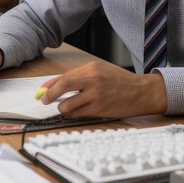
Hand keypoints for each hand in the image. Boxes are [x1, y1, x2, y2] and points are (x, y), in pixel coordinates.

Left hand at [39, 60, 166, 118]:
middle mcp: (92, 79)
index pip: (64, 76)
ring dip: (63, 108)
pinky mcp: (99, 109)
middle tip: (45, 101)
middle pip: (62, 87)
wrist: (141, 92)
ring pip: (67, 105)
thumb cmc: (120, 81)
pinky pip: (78, 114)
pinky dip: (73, 114)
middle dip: (50, 96)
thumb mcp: (100, 71)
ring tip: (66, 107)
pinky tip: (77, 111)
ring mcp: (95, 95)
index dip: (50, 85)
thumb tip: (56, 85)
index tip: (42, 91)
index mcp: (91, 68)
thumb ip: (80, 77)